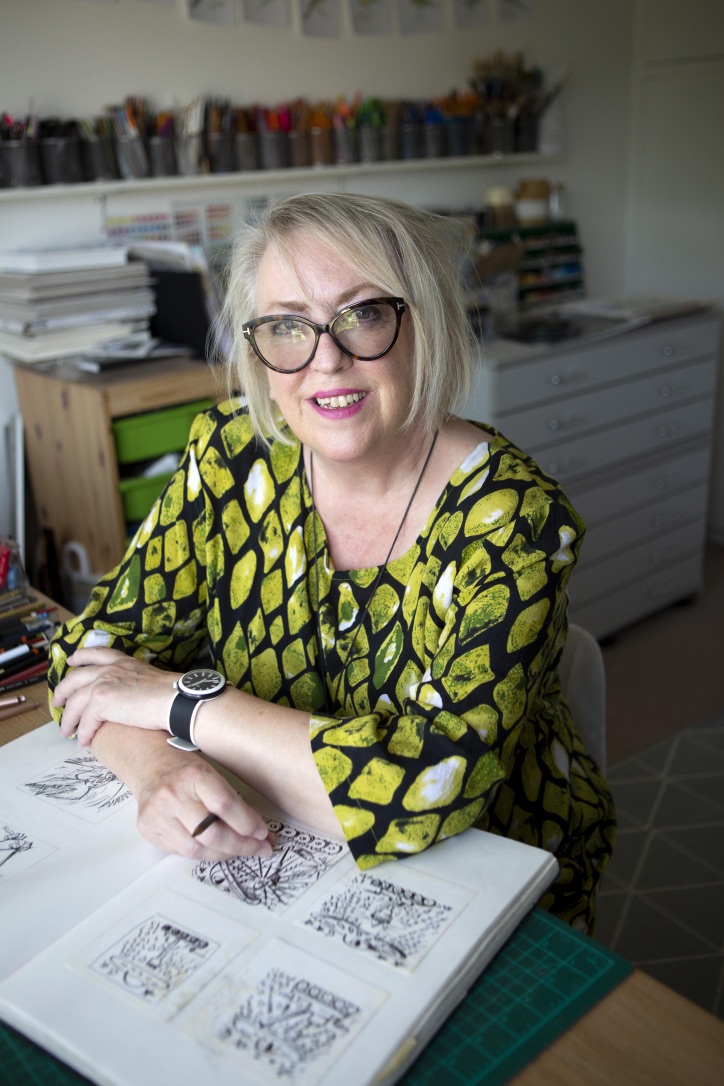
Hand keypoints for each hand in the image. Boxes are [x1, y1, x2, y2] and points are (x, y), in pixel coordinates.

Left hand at [52, 647, 176, 746]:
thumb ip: (134, 682)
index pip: (96, 653)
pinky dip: (83, 733)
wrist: (176, 700)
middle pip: (75, 678)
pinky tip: (84, 741)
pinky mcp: (102, 702)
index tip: (72, 661)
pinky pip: (86, 721)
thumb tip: (132, 697)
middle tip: (57, 702)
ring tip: (65, 731)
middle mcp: (109, 669)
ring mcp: (103, 683)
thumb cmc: (172, 694)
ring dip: (69, 719)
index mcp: (122, 662)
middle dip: (63, 691)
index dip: (81, 657)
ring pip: (75, 702)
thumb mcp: (149, 678)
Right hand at [133, 750, 273, 861]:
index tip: (263, 833)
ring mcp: (157, 815)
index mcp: (192, 775)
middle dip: (241, 846)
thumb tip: (258, 831)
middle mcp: (172, 795)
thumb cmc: (186, 770)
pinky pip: (182, 853)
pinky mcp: (148, 830)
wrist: (150, 766)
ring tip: (240, 851)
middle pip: (212, 833)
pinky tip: (217, 850)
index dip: (247, 823)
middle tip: (260, 848)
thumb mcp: (211, 774)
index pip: (224, 804)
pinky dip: (204, 854)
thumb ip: (231, 801)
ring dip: (224, 854)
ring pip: (197, 850)